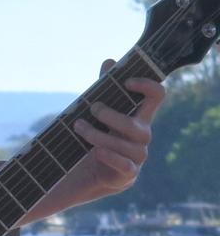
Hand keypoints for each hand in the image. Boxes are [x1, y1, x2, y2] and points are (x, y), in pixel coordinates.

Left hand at [72, 59, 165, 192]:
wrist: (93, 172)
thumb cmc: (100, 135)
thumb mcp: (102, 112)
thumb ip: (106, 89)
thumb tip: (109, 62)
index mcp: (140, 116)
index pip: (157, 96)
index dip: (147, 86)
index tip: (127, 82)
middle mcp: (143, 135)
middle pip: (135, 125)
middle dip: (110, 115)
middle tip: (91, 109)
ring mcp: (137, 156)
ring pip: (124, 145)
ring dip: (98, 135)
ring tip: (78, 127)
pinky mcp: (128, 173)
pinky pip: (123, 164)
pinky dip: (109, 156)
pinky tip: (96, 151)